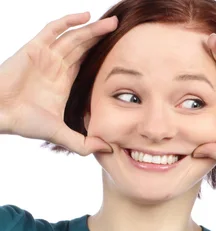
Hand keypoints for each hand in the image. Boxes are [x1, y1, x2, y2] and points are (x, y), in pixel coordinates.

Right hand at [0, 11, 115, 155]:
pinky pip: (53, 29)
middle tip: (122, 30)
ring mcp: (46, 56)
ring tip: (112, 23)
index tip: (124, 53)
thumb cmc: (24, 123)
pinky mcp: (35, 47)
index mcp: (64, 82)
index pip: (88, 63)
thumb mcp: (61, 135)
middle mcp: (56, 66)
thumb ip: (83, 143)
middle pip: (84, 46)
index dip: (103, 56)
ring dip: (92, 28)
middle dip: (101, 38)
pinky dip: (68, 21)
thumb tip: (108, 149)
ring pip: (74, 37)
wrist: (0, 112)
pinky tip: (85, 16)